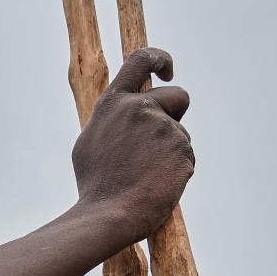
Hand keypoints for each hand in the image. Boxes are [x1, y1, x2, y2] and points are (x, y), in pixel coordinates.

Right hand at [73, 48, 194, 246]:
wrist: (109, 216)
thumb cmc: (95, 188)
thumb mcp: (89, 144)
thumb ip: (111, 121)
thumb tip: (123, 113)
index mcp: (113, 103)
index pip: (140, 60)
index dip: (159, 59)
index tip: (168, 71)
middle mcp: (139, 108)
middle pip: (177, 96)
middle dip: (175, 116)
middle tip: (160, 145)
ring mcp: (163, 127)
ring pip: (181, 133)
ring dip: (172, 151)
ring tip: (147, 177)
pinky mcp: (181, 148)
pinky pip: (187, 156)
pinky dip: (177, 171)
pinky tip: (157, 186)